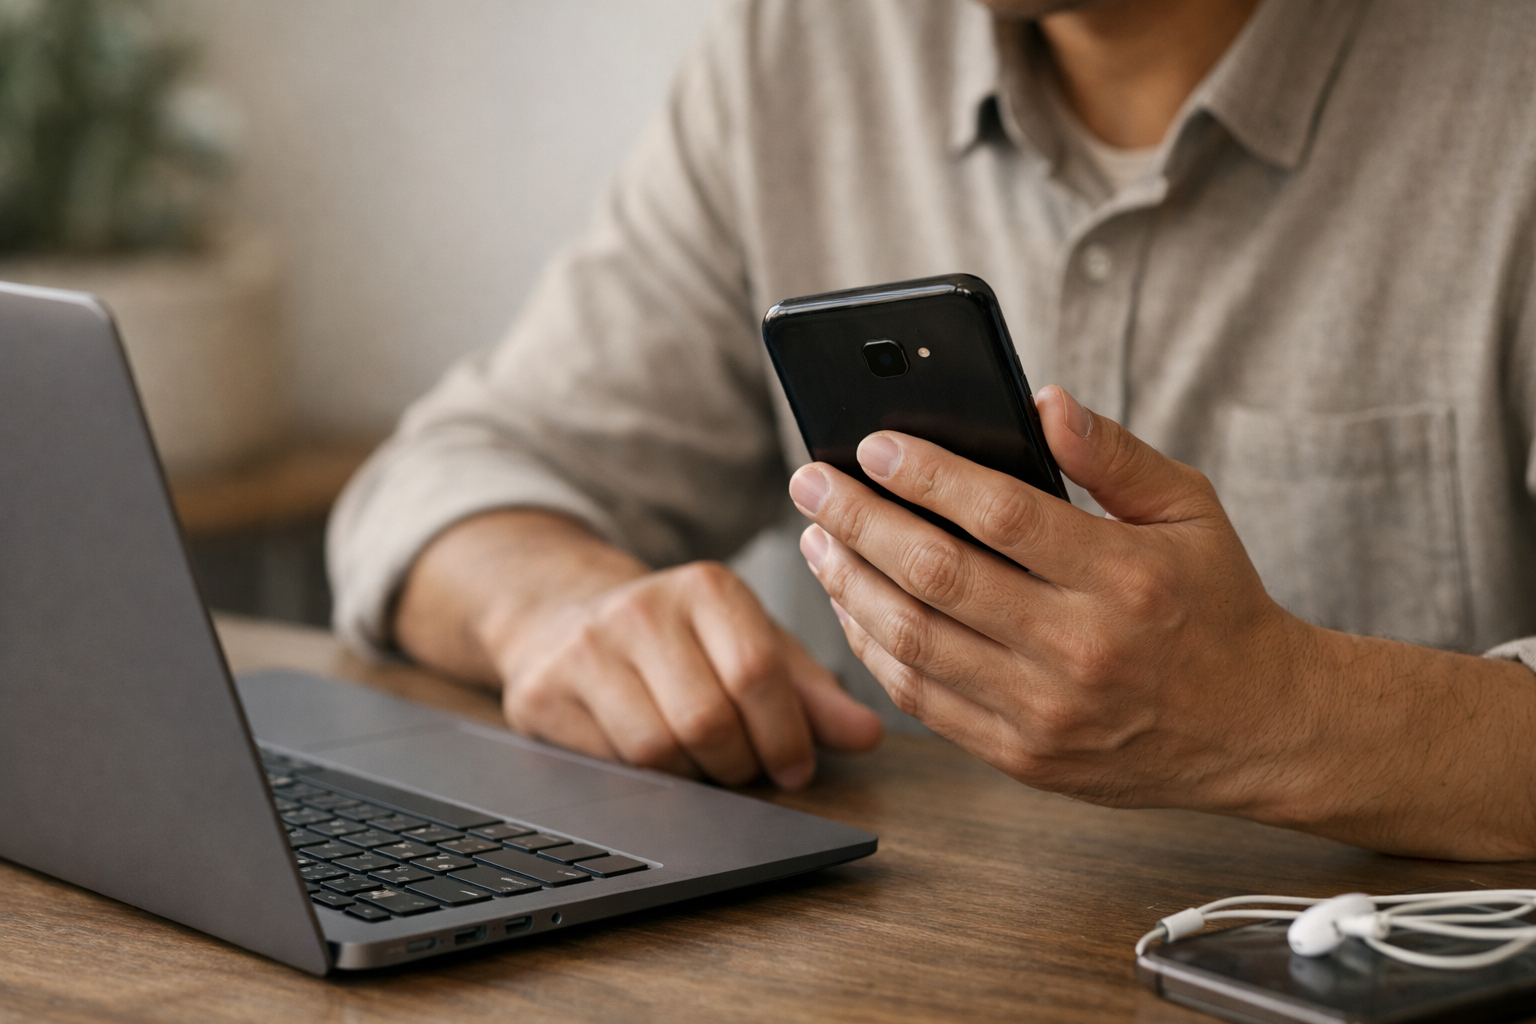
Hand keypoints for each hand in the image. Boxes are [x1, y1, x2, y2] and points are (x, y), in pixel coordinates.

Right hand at [395, 510, 881, 789]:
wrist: (562, 615)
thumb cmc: (679, 642)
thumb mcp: (752, 649)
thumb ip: (813, 694)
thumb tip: (868, 735)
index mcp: (706, 587)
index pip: (758, 672)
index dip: (785, 735)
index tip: (796, 767)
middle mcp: (641, 608)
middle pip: (708, 719)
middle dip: (740, 764)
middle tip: (747, 769)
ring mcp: (585, 649)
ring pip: (657, 749)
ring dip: (693, 776)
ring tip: (704, 763)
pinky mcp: (541, 692)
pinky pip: (608, 765)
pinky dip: (645, 781)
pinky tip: (655, 761)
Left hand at [787, 384, 1323, 815]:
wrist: (1255, 727)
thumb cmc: (1215, 604)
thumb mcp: (1190, 510)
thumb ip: (1114, 454)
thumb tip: (1042, 401)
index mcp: (1124, 577)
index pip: (1000, 514)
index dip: (925, 475)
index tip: (872, 445)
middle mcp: (1081, 648)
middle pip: (937, 575)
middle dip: (858, 521)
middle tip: (811, 482)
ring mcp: (1046, 712)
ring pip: (914, 641)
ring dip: (850, 584)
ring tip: (816, 539)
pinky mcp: (1023, 757)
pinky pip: (923, 700)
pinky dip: (873, 650)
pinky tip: (852, 605)